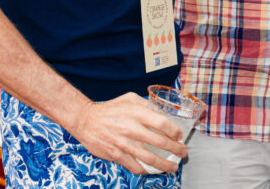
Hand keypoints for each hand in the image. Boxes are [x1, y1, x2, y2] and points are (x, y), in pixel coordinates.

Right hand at [69, 93, 188, 174]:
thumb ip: (147, 105)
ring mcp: (123, 144)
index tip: (179, 136)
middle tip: (182, 152)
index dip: (174, 131)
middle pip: (160, 142)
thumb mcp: (130, 99)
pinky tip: (152, 170)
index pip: (162, 123)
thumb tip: (163, 113)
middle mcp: (131, 129)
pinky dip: (145, 169)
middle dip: (175, 149)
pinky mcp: (115, 155)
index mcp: (137, 113)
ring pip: (149, 158)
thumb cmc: (111, 109)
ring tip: (173, 167)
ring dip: (164, 164)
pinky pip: (134, 166)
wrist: (86, 120)